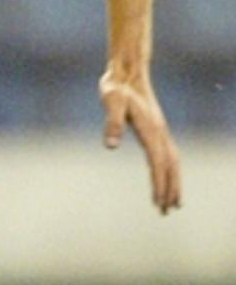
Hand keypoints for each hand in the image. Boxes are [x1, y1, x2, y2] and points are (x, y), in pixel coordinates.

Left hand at [99, 67, 181, 214]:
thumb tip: (109, 146)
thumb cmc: (115, 88)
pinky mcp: (157, 128)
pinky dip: (170, 170)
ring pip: (173, 162)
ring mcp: (161, 130)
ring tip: (172, 203)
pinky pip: (169, 155)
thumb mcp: (110, 102)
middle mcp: (160, 132)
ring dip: (174, 182)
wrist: (127, 73)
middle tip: (167, 211)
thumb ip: (111, 123)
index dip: (159, 183)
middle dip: (170, 189)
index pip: (158, 162)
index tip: (158, 202)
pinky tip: (166, 177)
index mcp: (150, 129)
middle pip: (171, 166)